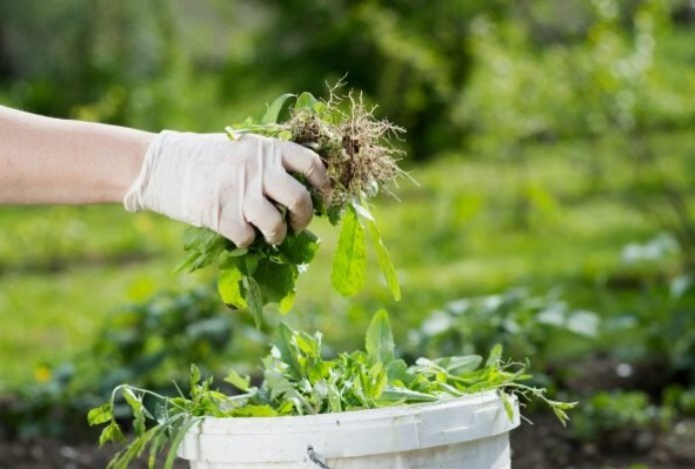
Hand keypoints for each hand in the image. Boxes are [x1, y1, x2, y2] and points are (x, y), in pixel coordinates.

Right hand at [124, 131, 328, 245]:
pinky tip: (240, 233)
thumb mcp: (241, 146)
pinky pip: (248, 238)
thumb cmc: (206, 158)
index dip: (323, 183)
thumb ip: (268, 161)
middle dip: (304, 217)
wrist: (162, 165)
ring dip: (277, 236)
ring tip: (271, 235)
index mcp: (266, 148)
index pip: (310, 163)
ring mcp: (240, 192)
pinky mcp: (221, 215)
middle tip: (297, 223)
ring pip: (277, 225)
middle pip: (300, 199)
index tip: (323, 196)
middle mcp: (257, 169)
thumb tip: (303, 188)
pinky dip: (247, 241)